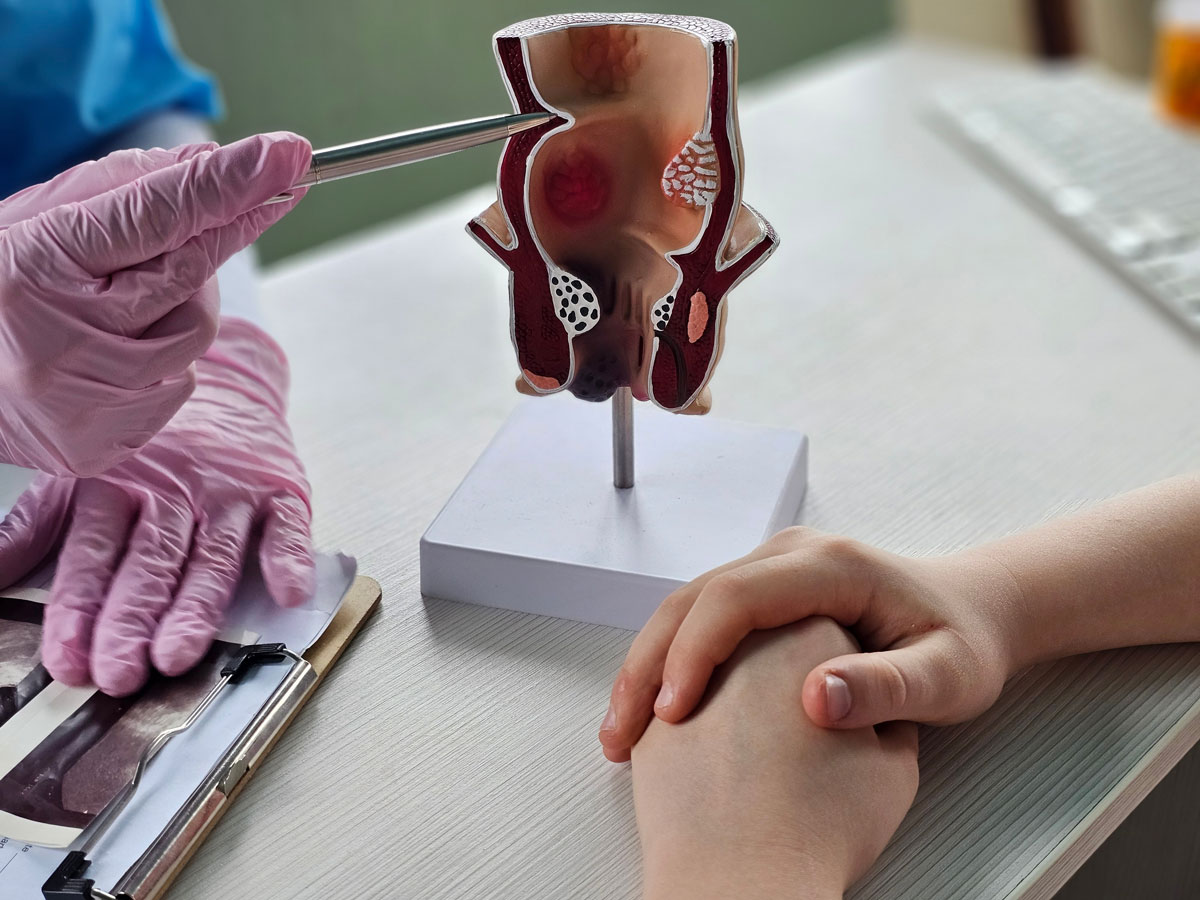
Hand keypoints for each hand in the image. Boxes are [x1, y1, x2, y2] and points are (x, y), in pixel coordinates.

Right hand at [0, 132, 309, 475]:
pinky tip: (112, 353)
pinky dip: (163, 357)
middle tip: (261, 193)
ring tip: (120, 301)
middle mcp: (62, 342)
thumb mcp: (36, 221)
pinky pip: (177, 383)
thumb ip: (124, 190)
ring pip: (195, 333)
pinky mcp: (103, 445)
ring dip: (181, 303)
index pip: (154, 217)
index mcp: (34, 269)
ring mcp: (85, 401)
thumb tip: (215, 165)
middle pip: (191, 276)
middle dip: (221, 231)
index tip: (286, 156)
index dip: (227, 185)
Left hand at [0, 318, 314, 694]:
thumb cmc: (152, 445)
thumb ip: (35, 527)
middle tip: (118, 671)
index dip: (79, 606)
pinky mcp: (280, 491)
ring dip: (197, 606)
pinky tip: (286, 593)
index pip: (94, 552)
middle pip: (152, 561)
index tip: (68, 658)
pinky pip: (287, 528)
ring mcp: (230, 491)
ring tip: (178, 654)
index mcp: (117, 483)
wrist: (228, 384)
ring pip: (212, 555)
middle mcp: (175, 488)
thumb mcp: (81, 473)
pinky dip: (290, 559)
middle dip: (132, 618)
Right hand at [600, 526, 1023, 760]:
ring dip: (648, 665)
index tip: (673, 715)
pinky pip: (700, 618)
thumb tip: (816, 698)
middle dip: (650, 664)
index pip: (737, 598)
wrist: (973, 611)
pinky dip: (668, 662)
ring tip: (622, 729)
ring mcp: (775, 567)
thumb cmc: (965, 642)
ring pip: (686, 606)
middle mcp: (793, 554)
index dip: (694, 654)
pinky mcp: (765, 589)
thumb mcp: (948, 676)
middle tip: (622, 732)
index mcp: (832, 566)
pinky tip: (653, 709)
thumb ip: (888, 687)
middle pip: (695, 597)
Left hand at [633, 618, 917, 899]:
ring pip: (712, 671)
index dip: (838, 664)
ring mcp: (690, 672)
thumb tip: (875, 711)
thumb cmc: (818, 825)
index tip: (840, 701)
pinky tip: (714, 766)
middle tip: (797, 726)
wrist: (744, 874)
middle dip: (778, 673)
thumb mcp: (892, 765)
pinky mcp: (650, 712)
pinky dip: (690, 727)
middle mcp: (746, 640)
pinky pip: (673, 707)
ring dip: (727, 694)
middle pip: (762, 637)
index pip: (828, 626)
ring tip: (757, 753)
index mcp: (814, 630)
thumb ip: (883, 714)